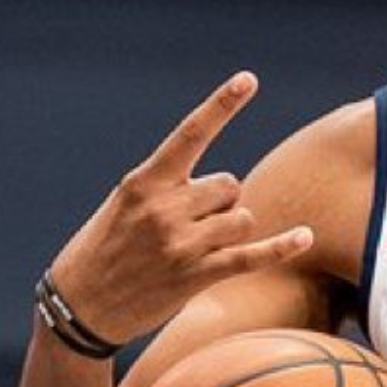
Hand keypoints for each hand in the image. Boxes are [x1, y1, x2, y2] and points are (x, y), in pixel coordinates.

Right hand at [44, 72, 312, 347]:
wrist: (79, 308)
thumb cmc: (103, 250)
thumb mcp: (124, 205)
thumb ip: (168, 188)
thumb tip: (227, 188)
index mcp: (144, 182)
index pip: (190, 133)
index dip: (221, 105)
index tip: (249, 79)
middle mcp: (164, 208)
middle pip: (230, 185)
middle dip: (220, 202)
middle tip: (189, 226)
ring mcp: (181, 243)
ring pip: (242, 218)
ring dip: (231, 230)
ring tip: (198, 249)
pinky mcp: (196, 276)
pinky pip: (251, 256)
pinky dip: (282, 247)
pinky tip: (306, 237)